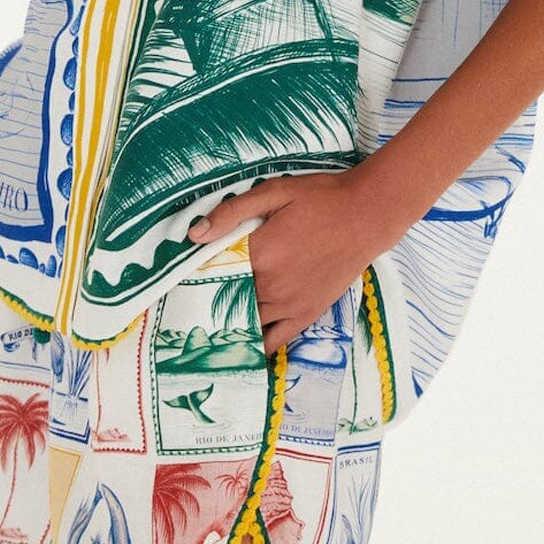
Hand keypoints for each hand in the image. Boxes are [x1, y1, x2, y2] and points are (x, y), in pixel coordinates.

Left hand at [187, 167, 387, 357]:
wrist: (367, 214)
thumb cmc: (321, 198)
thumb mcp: (274, 192)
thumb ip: (232, 213)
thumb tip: (195, 234)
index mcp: (259, 253)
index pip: (213, 272)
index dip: (193, 278)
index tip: (176, 285)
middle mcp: (271, 284)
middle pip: (226, 302)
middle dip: (205, 305)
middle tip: (181, 313)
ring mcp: (290, 303)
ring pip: (246, 324)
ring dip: (226, 326)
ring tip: (203, 334)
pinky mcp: (307, 313)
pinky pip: (275, 340)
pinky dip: (255, 347)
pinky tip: (240, 350)